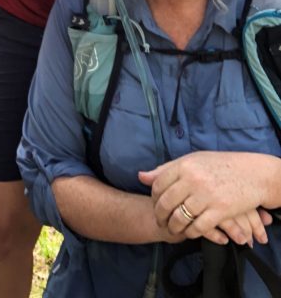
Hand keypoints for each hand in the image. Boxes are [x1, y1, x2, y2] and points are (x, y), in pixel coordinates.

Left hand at [139, 151, 277, 242]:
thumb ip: (166, 169)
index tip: (155, 204)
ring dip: (173, 227)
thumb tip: (141, 176)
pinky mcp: (220, 211)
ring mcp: (206, 196)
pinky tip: (190, 232)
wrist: (252, 174)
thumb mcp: (192, 161)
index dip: (153, 197)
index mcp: (185, 165)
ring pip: (180, 218)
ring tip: (173, 229)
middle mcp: (193, 180)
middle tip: (160, 222)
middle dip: (160, 216)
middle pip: (166, 203)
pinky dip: (190, 233)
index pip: (158, 184)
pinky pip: (198, 227)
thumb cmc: (220, 165)